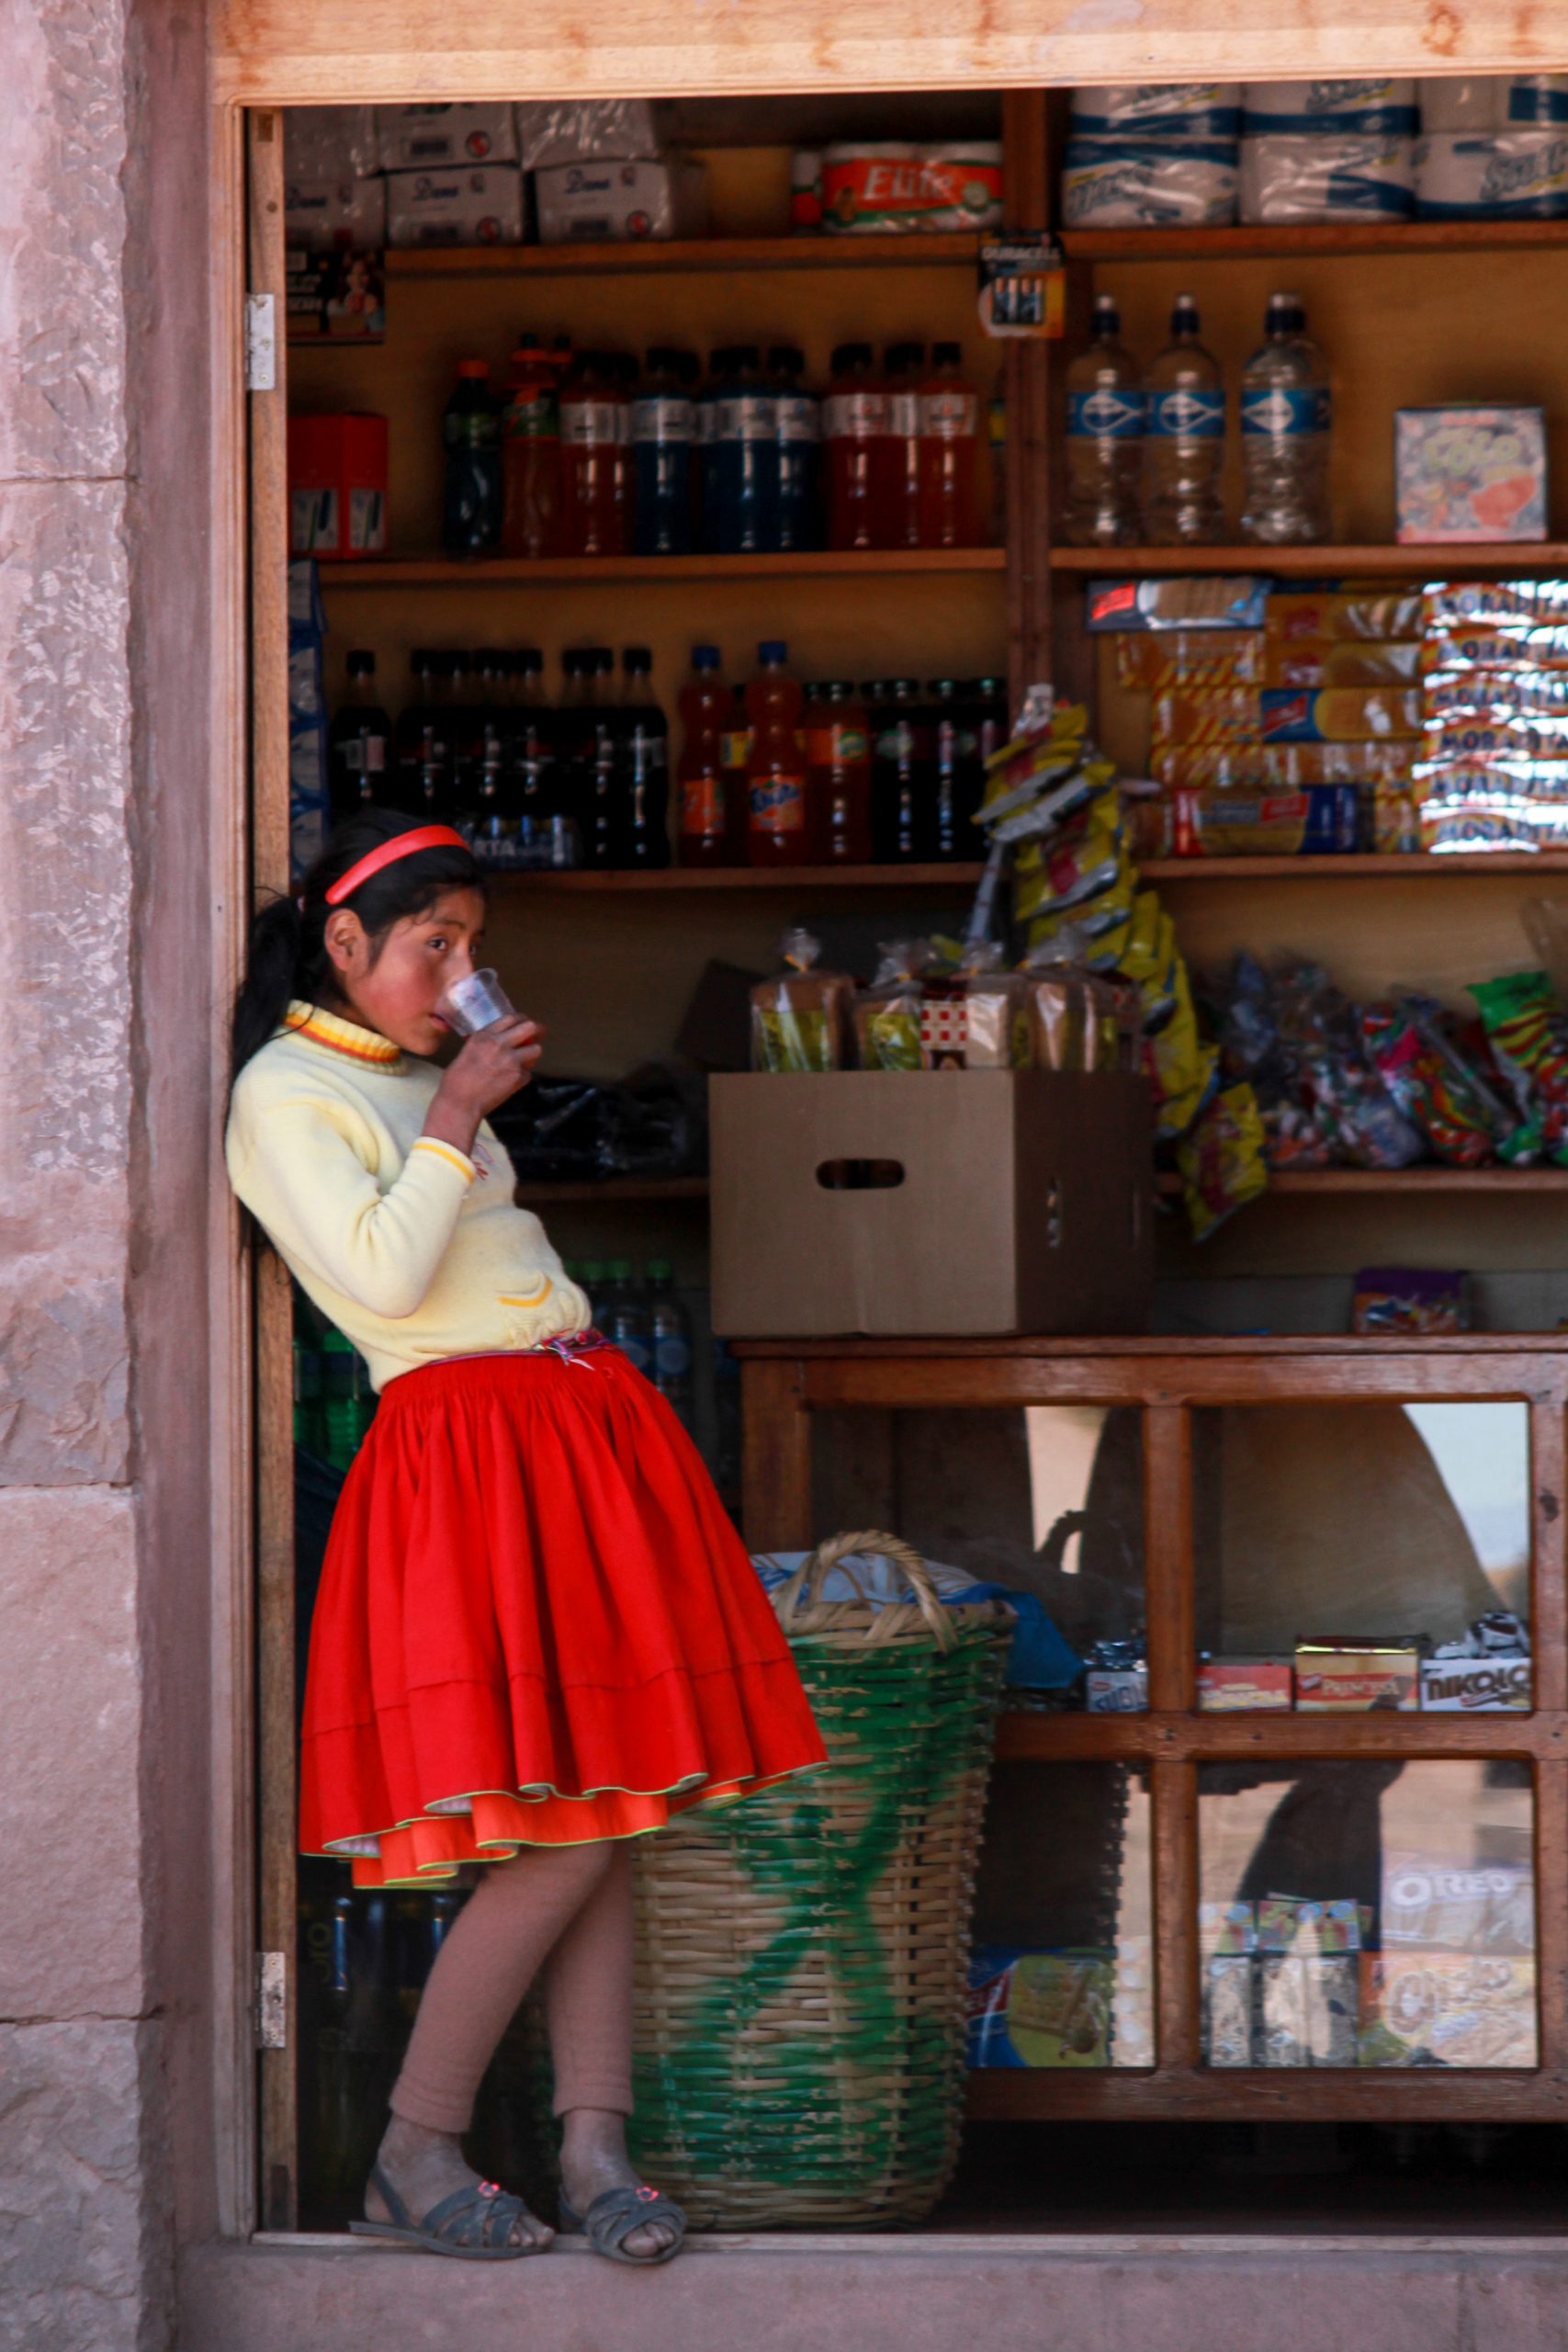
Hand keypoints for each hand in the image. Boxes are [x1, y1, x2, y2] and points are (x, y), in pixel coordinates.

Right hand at [424, 1018, 542, 1155]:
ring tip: (525, 1061)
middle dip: (537, 1030)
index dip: (521, 1019)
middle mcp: (500, 1043)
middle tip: (538, 1034)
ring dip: (532, 1054)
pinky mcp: (518, 1077)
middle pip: (530, 1027)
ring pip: (536, 1050)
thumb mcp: (467, 1051)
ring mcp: (511, 1060)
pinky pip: (528, 1073)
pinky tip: (511, 1082)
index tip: (525, 1023)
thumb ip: (485, 1044)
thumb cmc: (456, 1080)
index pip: (511, 1018)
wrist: (460, 1102)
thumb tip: (500, 1041)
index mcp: (484, 1035)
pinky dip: (522, 1077)